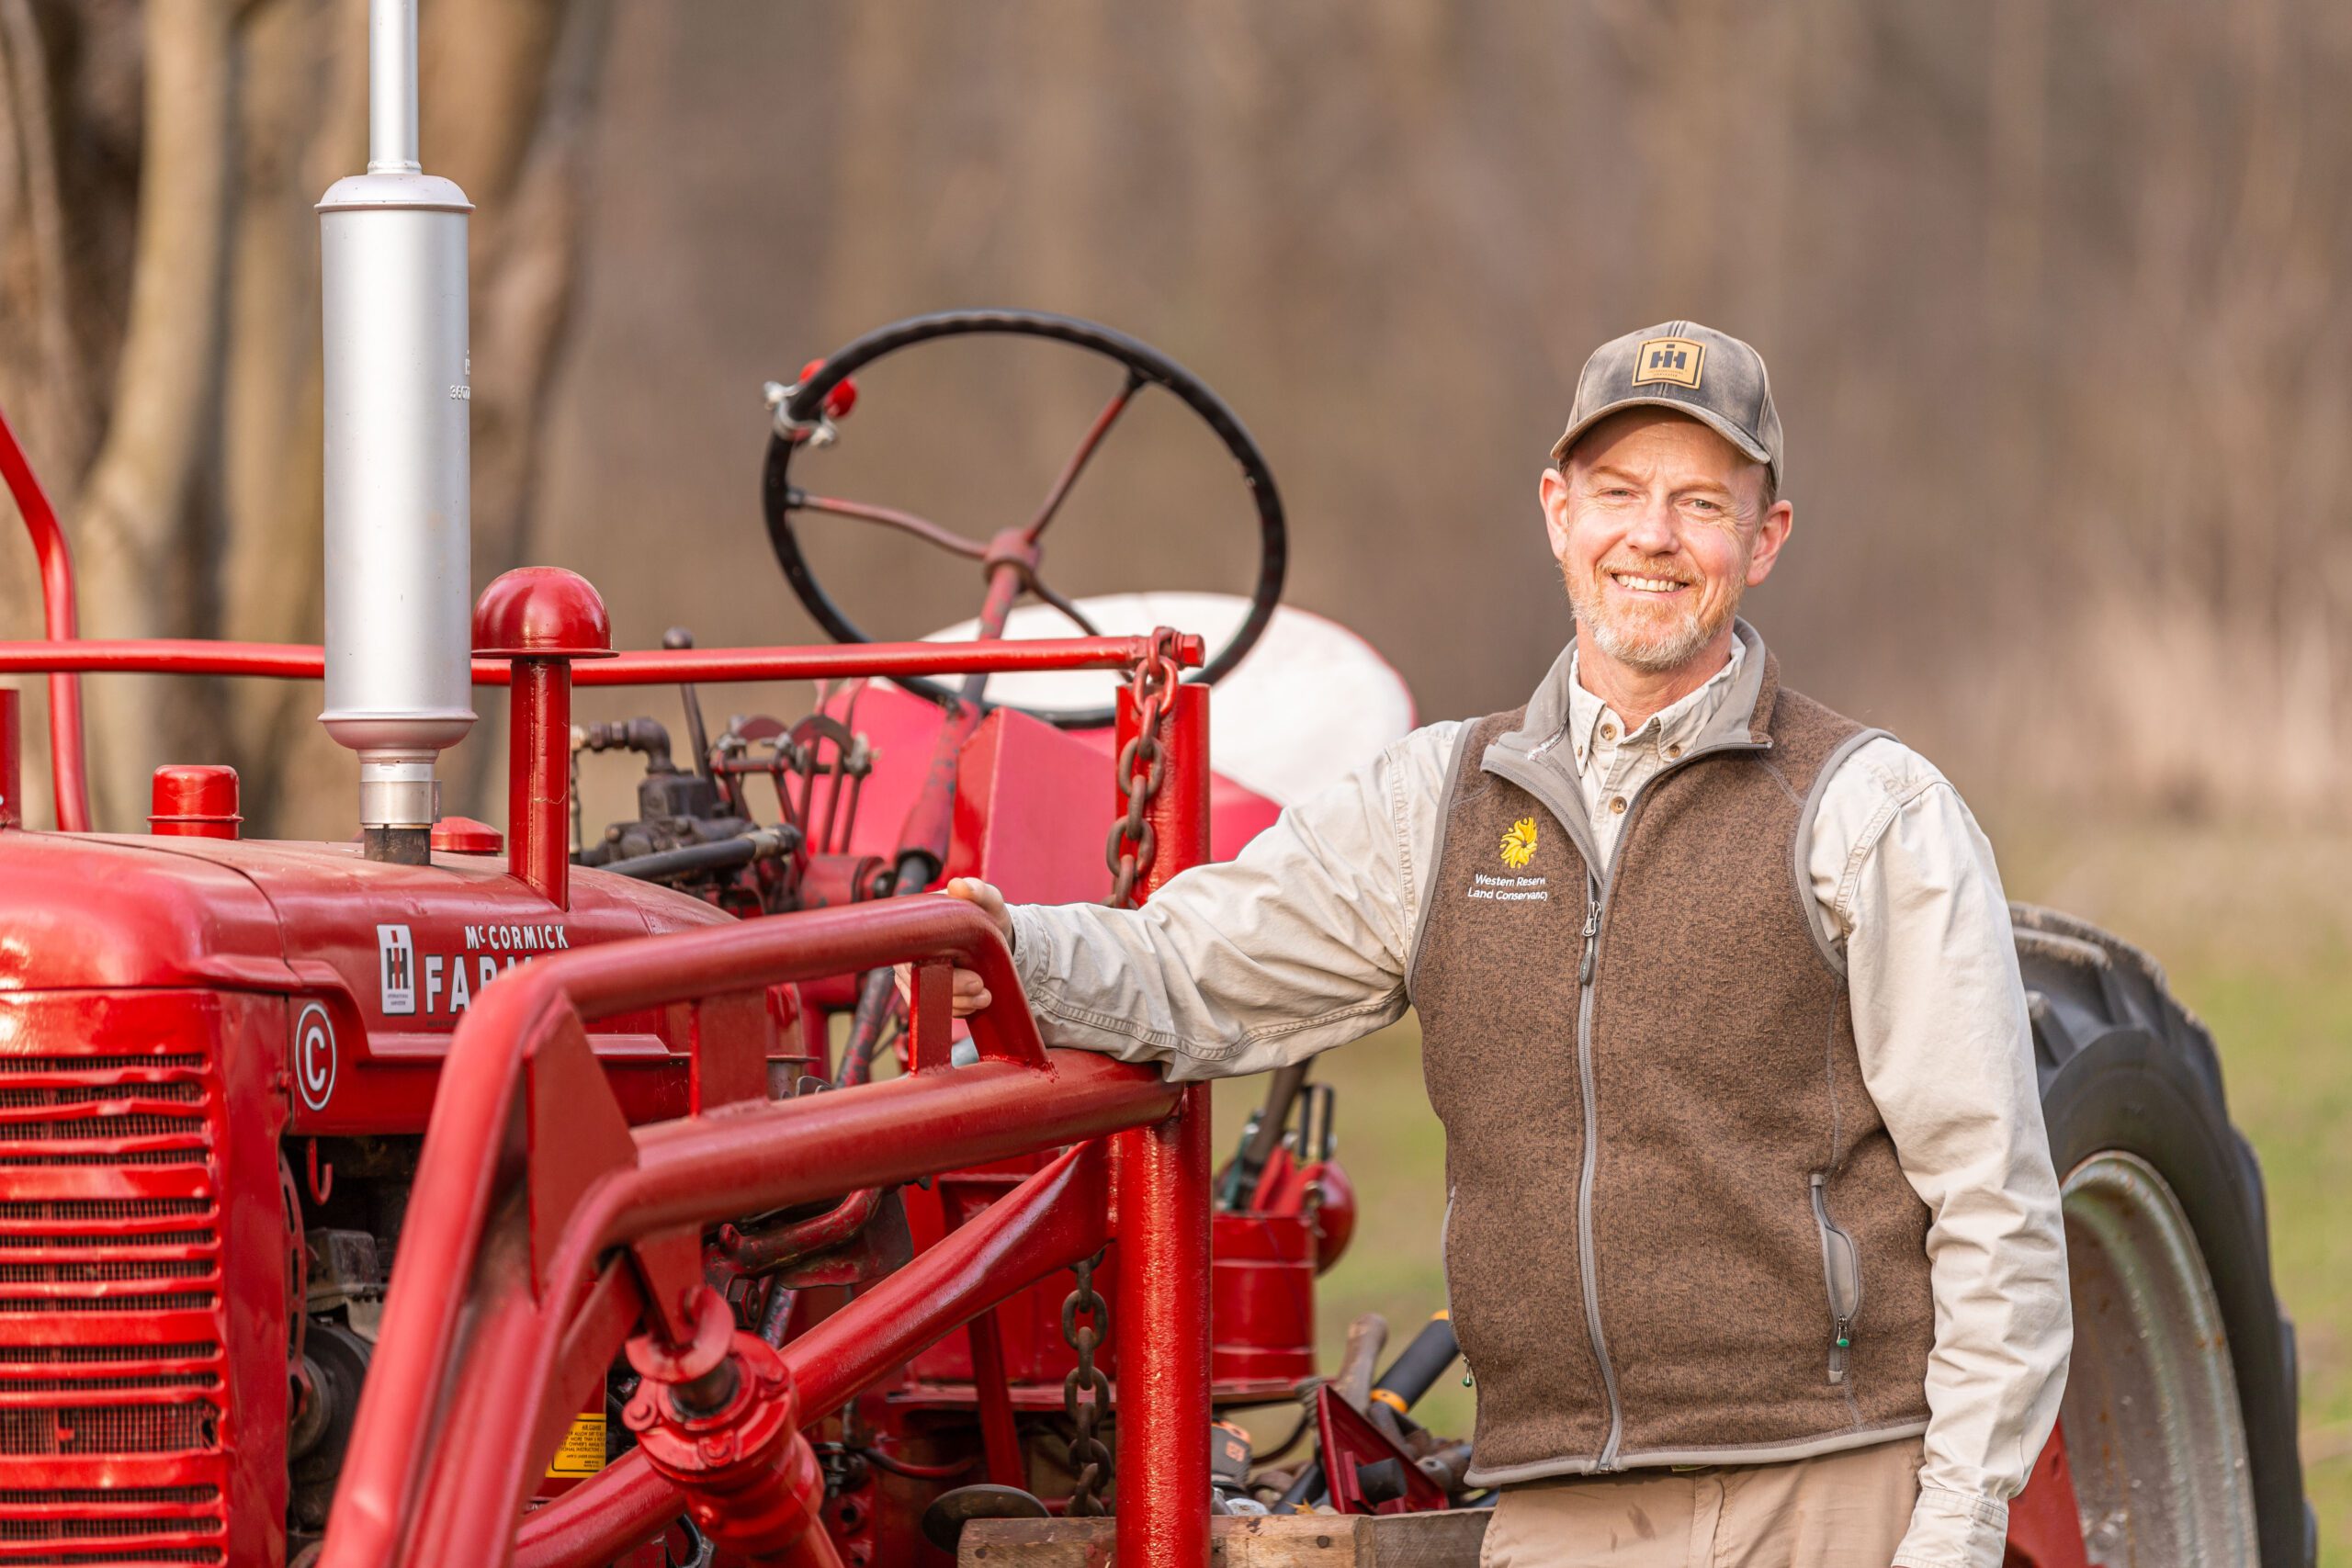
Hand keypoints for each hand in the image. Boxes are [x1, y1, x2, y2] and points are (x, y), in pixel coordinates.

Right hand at [898, 878, 1011, 1017]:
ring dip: (956, 1003)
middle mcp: (907, 949)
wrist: (998, 941)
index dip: (927, 966)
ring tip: (984, 996)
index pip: (904, 951)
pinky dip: (955, 1010)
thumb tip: (958, 886)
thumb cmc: (987, 915)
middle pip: (913, 979)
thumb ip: (978, 890)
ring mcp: (913, 972)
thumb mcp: (989, 901)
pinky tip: (975, 1002)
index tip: (957, 966)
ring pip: (923, 998)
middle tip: (980, 985)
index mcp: (915, 924)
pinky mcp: (924, 991)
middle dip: (950, 989)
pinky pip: (931, 1008)